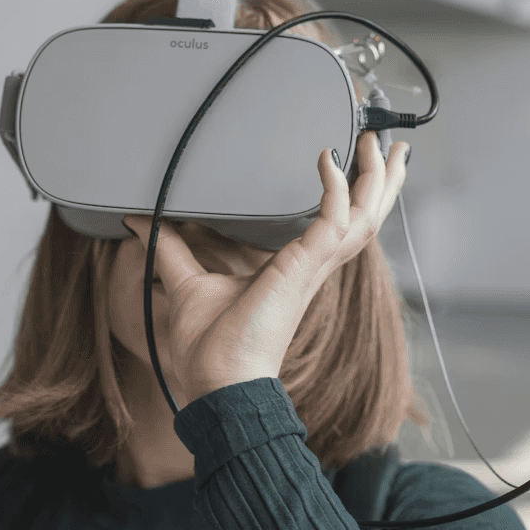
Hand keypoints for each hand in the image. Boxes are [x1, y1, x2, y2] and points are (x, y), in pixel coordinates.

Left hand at [122, 131, 409, 405]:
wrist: (217, 384)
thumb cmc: (209, 349)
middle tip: (390, 145)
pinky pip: (333, 220)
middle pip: (366, 217)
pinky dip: (335, 189)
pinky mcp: (304, 268)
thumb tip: (139, 221)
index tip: (353, 160)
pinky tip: (327, 161)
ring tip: (382, 145)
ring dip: (375, 179)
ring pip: (364, 216)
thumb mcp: (186, 283)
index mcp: (297, 269)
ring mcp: (313, 268)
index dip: (354, 193)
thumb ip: (168, 248)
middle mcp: (313, 267)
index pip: (339, 225)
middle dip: (381, 180)